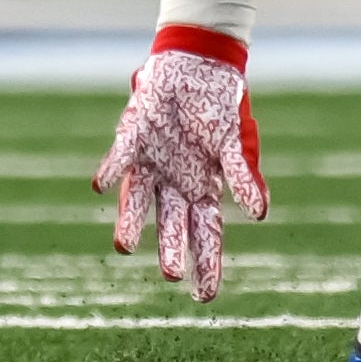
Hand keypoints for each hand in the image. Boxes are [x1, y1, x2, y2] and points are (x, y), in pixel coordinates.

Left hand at [93, 31, 267, 302]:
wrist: (196, 64)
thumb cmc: (219, 106)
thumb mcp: (236, 142)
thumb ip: (243, 175)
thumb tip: (259, 213)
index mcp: (203, 189)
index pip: (207, 236)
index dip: (206, 266)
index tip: (204, 297)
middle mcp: (174, 184)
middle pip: (172, 225)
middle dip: (171, 250)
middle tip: (169, 275)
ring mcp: (151, 163)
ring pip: (140, 200)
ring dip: (132, 222)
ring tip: (125, 246)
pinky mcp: (133, 137)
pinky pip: (121, 157)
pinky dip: (111, 171)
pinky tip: (100, 186)